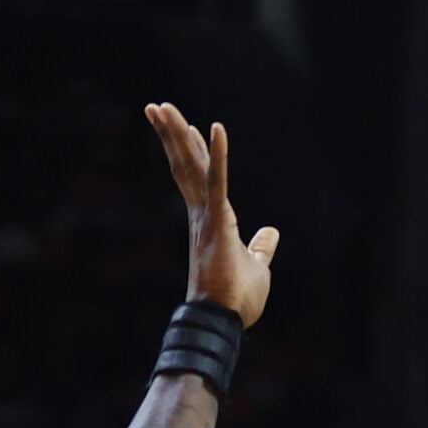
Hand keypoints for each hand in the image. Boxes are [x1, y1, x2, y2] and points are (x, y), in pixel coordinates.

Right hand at [146, 102, 279, 326]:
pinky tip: (216, 128)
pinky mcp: (218, 222)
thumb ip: (261, 247)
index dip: (189, 150)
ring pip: (191, 167)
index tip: (180, 126)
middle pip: (185, 165)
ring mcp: (207, 217)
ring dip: (179, 135)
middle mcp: (202, 215)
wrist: (225, 320)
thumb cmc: (237, 299)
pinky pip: (218, 182)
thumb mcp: (256, 265)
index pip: (196, 177)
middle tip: (156, 106)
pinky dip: (219, 155)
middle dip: (171, 135)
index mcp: (211, 221)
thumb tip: (271, 233)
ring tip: (163, 107)